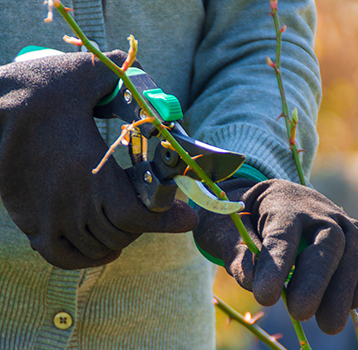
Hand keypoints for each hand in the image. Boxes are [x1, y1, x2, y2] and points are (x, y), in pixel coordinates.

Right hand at [0, 51, 197, 269]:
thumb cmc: (33, 92)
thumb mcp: (78, 75)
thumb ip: (114, 73)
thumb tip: (134, 66)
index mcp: (92, 170)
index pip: (139, 215)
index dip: (169, 219)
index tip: (188, 218)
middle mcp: (73, 202)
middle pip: (124, 233)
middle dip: (146, 222)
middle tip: (153, 207)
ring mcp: (50, 217)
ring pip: (99, 247)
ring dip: (121, 238)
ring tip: (130, 222)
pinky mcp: (32, 223)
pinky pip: (64, 258)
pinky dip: (88, 258)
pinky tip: (104, 246)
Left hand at [193, 178, 357, 334]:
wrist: (267, 200)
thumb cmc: (243, 220)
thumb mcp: (226, 230)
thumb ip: (237, 254)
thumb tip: (253, 283)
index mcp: (280, 202)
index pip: (282, 234)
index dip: (276, 266)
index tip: (265, 298)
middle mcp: (316, 206)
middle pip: (328, 240)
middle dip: (317, 280)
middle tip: (300, 314)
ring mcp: (340, 217)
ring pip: (354, 247)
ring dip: (344, 287)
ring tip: (330, 324)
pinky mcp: (355, 232)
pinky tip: (352, 304)